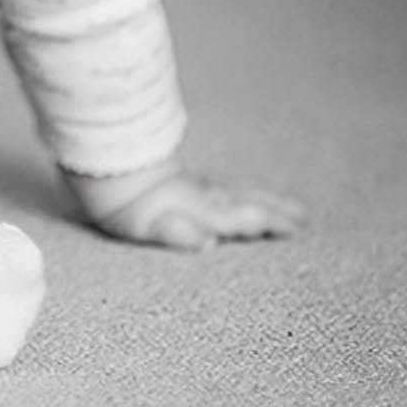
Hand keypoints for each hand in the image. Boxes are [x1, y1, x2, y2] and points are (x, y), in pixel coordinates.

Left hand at [62, 160, 307, 249]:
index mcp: (200, 209)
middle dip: (276, 212)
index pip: (242, 219)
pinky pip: (222, 187)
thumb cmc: (122, 202)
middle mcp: (203, 196)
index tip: (298, 230)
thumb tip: (208, 243)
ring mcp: (193, 185)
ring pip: (238, 193)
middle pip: (247, 203)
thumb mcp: (143, 224)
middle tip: (305, 220)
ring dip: (264, 201)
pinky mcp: (181, 180)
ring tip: (289, 209)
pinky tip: (238, 195)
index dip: (269, 224)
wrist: (102, 164)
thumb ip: (176, 232)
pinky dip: (240, 193)